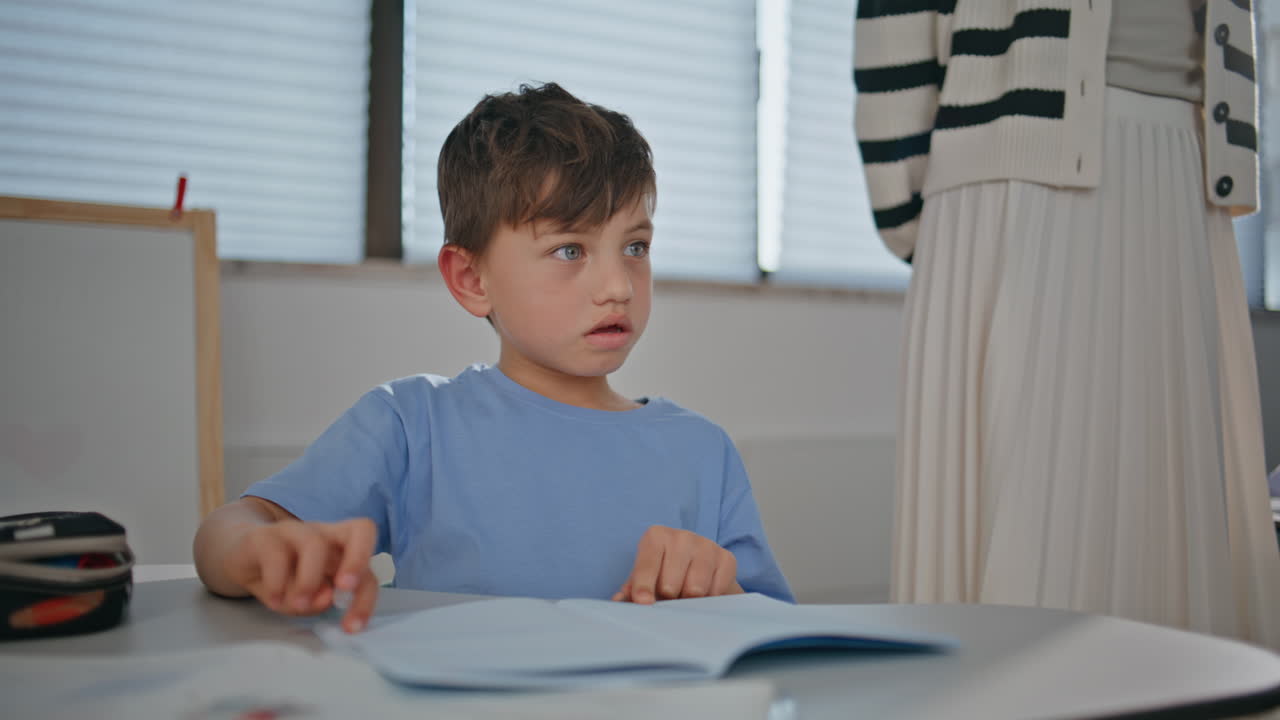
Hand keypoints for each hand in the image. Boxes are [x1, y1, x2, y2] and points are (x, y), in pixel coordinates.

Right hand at [222, 517, 378, 632]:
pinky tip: (273, 601)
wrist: (241, 556)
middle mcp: (326, 535)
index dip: (366, 598)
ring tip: (298, 605)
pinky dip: (277, 583)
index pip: (369, 568)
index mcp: (343, 551)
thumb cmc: (283, 577)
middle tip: (343, 590)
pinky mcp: (264, 536)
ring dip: (309, 581)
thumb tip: (326, 598)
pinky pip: (275, 554)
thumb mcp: (305, 597)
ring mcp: (296, 531)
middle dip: (358, 561)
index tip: (351, 627)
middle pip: (361, 529)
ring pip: (314, 543)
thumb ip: (320, 600)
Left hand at [612, 525, 742, 603]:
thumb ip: (631, 590)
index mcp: (656, 537)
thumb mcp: (645, 578)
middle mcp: (682, 536)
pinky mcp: (727, 558)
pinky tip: (704, 593)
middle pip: (670, 584)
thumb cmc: (664, 573)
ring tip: (684, 595)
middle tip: (669, 597)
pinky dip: (708, 599)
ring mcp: (706, 545)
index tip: (644, 603)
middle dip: (668, 598)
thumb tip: (618, 600)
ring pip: (694, 590)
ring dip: (688, 601)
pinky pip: (715, 591)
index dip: (643, 587)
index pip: (647, 565)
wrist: (700, 568)